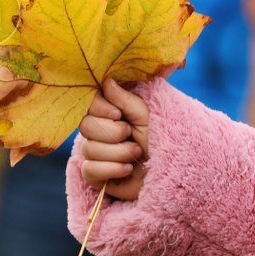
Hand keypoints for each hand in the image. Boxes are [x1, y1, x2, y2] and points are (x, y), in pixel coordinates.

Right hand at [78, 78, 150, 200]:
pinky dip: (111, 169)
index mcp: (108, 113)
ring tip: (136, 154)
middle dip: (114, 133)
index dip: (101, 110)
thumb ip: (125, 100)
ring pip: (89, 149)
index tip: (118, 114)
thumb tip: (106, 80)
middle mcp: (97, 131)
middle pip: (85, 126)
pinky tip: (127, 169)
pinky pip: (89, 170)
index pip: (89, 104)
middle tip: (132, 136)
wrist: (169, 169)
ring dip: (119, 153)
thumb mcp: (146, 116)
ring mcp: (94, 153)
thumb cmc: (159, 139)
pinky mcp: (94, 175)